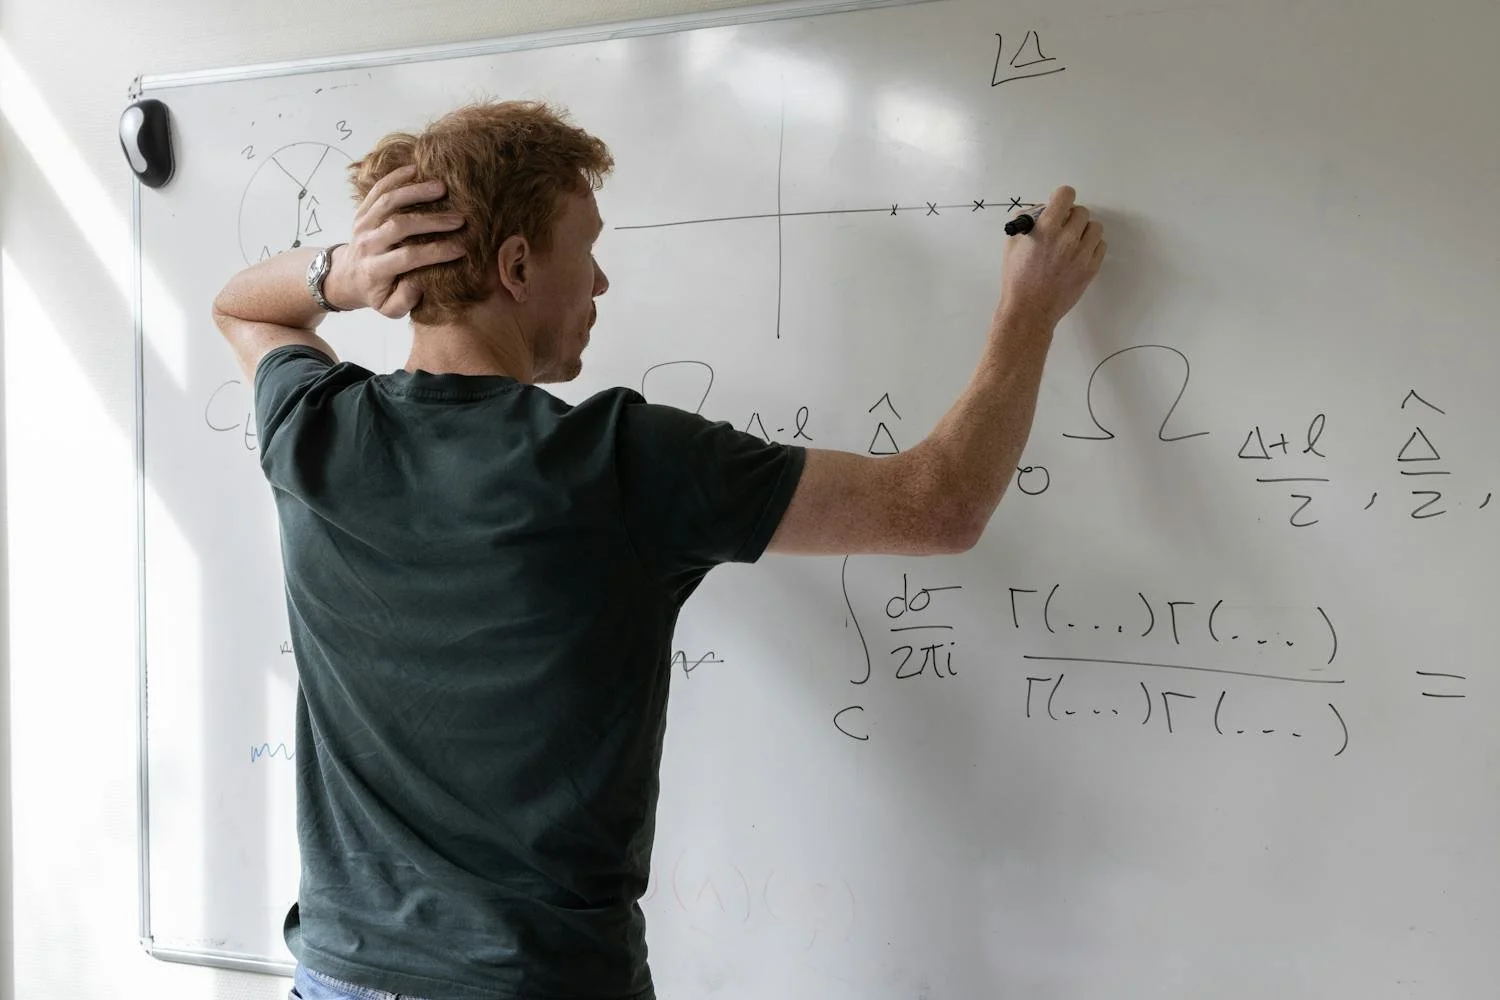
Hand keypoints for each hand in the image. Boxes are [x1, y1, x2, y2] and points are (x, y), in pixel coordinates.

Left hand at [325, 164, 465, 317]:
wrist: (346, 277)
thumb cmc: (376, 293)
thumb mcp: (389, 309)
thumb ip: (405, 301)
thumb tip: (419, 282)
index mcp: (375, 269)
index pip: (407, 257)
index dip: (435, 252)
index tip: (460, 249)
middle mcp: (367, 244)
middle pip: (399, 226)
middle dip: (431, 221)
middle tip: (459, 218)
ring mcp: (363, 223)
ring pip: (387, 202)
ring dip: (415, 192)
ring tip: (442, 188)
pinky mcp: (362, 210)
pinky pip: (377, 190)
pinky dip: (395, 177)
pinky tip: (417, 170)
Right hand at [997, 185, 1106, 329]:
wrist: (1029, 310)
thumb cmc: (1017, 279)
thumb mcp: (1012, 245)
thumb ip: (1026, 222)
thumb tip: (1038, 211)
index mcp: (1046, 228)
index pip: (1066, 195)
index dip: (1061, 198)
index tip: (1058, 206)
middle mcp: (1067, 238)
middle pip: (1081, 211)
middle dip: (1071, 217)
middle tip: (1062, 228)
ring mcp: (1082, 254)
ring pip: (1095, 227)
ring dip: (1084, 231)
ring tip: (1072, 242)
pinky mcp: (1091, 268)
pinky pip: (1101, 245)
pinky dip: (1091, 246)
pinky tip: (1078, 254)